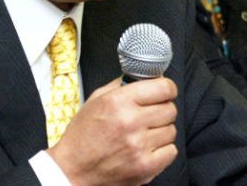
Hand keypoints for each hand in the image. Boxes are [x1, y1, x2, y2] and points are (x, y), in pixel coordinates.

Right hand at [47, 77, 177, 185]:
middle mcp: (130, 122)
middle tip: (150, 114)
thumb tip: (144, 76)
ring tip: (144, 133)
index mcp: (118, 101)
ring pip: (172, 130)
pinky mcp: (146, 166)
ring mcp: (139, 146)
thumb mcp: (95, 100)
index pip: (163, 87)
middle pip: (170, 109)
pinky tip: (147, 147)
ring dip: (161, 130)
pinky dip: (162, 149)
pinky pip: (171, 151)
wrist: (74, 169)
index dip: (167, 88)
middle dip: (162, 109)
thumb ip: (121, 85)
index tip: (164, 91)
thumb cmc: (83, 135)